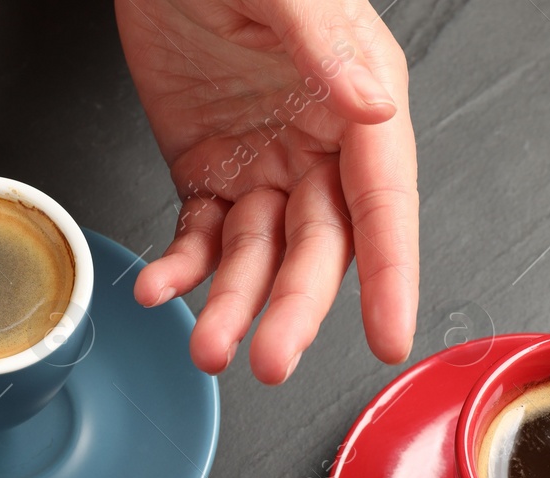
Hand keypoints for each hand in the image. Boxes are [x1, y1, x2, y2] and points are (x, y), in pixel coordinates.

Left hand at [116, 0, 416, 383]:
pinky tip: (160, 289)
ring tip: (205, 344)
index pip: (384, 203)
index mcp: (358, 102)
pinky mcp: (208, 171)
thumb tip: (373, 107)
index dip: (389, 274)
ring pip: (257, 258)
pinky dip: (181, 269)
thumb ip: (326, 46)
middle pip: (318, 249)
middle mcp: (319, 145)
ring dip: (233, 306)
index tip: (388, 334)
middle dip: (294, 310)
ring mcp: (262, 165)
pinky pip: (200, 237)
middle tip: (270, 360)